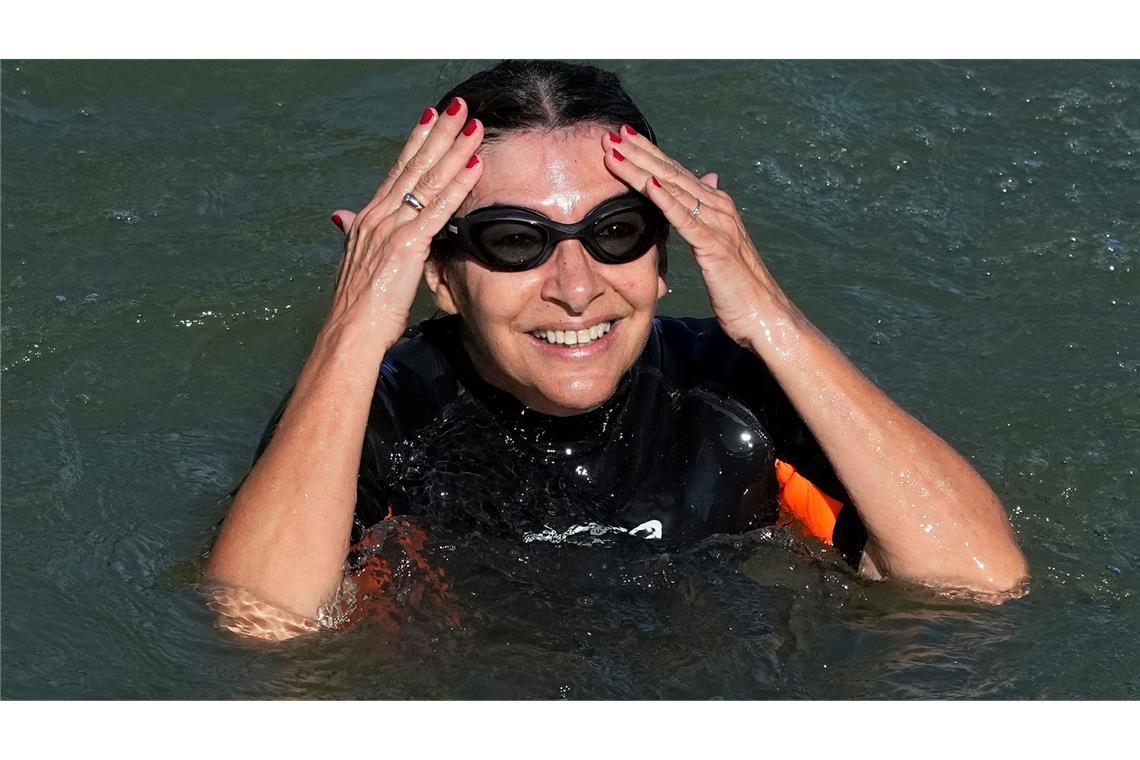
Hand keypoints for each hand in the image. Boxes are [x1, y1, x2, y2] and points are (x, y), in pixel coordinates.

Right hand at [325, 98, 483, 350]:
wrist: (350, 330)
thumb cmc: (358, 306)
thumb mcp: (355, 261)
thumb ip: (352, 233)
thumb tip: (341, 217)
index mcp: (369, 217)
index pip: (398, 171)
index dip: (417, 142)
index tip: (432, 118)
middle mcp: (379, 215)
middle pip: (415, 165)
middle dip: (439, 133)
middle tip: (460, 107)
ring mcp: (392, 227)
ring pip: (430, 179)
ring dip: (455, 150)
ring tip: (474, 126)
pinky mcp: (407, 245)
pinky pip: (439, 208)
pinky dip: (458, 184)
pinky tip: (474, 166)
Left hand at [600, 126, 788, 349]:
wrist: (763, 314)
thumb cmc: (738, 285)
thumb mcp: (719, 243)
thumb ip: (708, 212)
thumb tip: (709, 179)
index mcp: (715, 206)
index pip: (674, 173)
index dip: (647, 154)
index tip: (620, 139)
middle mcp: (718, 207)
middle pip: (670, 173)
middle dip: (638, 153)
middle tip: (609, 135)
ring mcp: (718, 223)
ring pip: (673, 188)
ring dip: (642, 169)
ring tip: (616, 152)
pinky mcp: (715, 245)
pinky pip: (686, 218)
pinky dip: (666, 199)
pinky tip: (648, 184)